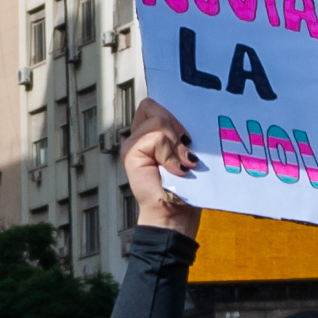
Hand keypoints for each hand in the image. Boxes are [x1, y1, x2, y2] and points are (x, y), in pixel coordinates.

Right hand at [121, 98, 201, 238]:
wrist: (175, 213)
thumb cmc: (185, 187)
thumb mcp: (187, 151)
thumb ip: (179, 131)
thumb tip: (187, 111)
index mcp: (151, 133)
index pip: (156, 104)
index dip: (173, 113)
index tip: (186, 136)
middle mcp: (139, 136)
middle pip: (154, 106)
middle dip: (176, 127)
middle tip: (186, 151)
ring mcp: (132, 144)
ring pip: (158, 121)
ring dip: (175, 144)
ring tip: (181, 164)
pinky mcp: (130, 152)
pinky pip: (156, 137)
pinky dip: (170, 154)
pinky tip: (175, 170)